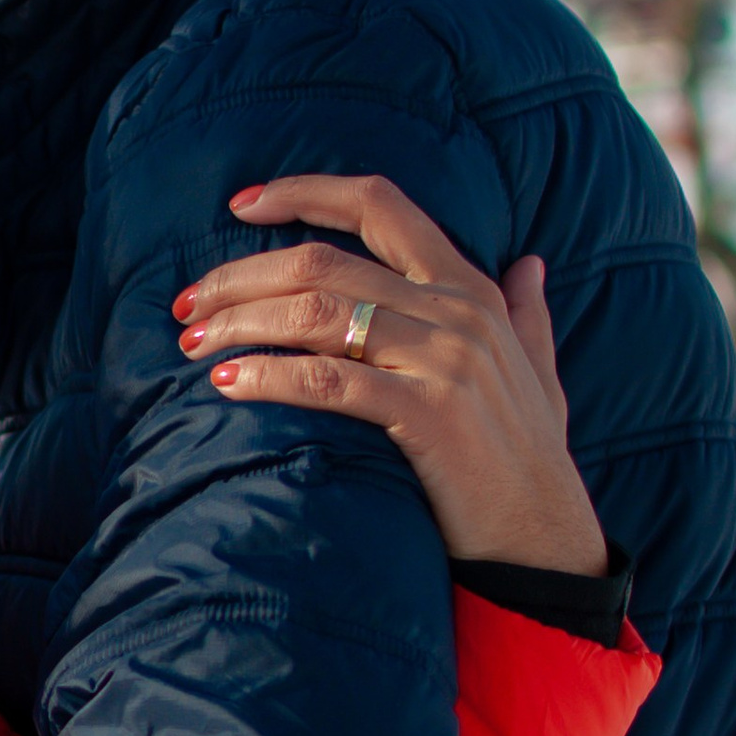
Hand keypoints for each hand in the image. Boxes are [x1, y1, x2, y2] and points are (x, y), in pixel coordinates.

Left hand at [170, 173, 606, 576]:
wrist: (546, 542)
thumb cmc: (531, 458)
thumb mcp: (538, 371)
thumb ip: (528, 314)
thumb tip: (530, 263)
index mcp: (474, 288)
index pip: (380, 205)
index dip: (305, 192)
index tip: (240, 204)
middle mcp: (458, 312)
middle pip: (322, 263)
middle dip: (240, 277)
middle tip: (188, 305)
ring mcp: (445, 361)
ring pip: (315, 314)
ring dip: (240, 323)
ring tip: (194, 344)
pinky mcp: (427, 415)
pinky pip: (327, 381)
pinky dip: (267, 376)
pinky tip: (226, 384)